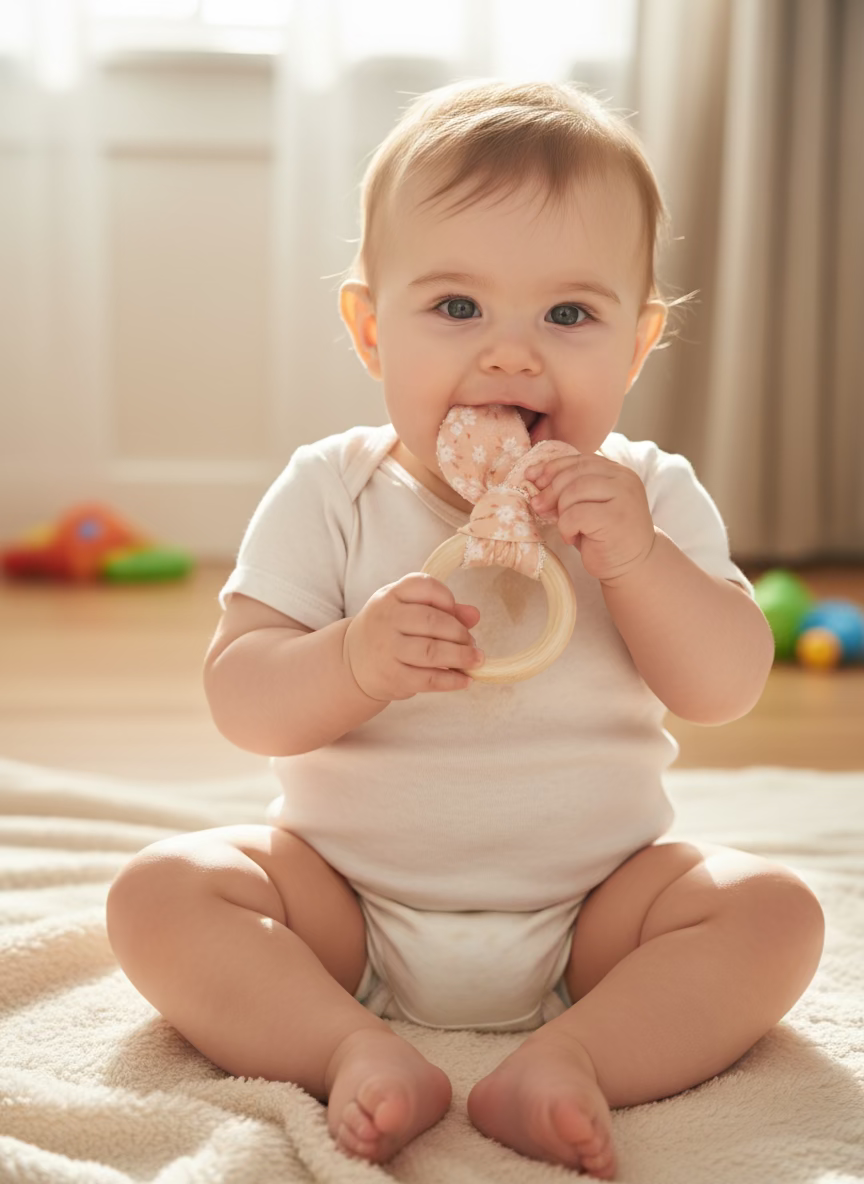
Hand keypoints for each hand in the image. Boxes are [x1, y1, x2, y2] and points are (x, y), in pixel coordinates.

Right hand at [344, 574, 482, 700]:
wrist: (351, 662)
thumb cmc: (389, 630)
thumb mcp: (407, 610)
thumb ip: (441, 609)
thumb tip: (474, 615)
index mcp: (391, 595)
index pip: (424, 586)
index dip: (447, 598)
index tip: (456, 613)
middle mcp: (386, 619)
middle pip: (433, 621)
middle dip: (460, 633)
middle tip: (471, 642)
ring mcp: (387, 649)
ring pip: (432, 651)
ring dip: (461, 656)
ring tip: (475, 659)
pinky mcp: (392, 677)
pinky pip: (428, 679)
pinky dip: (452, 680)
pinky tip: (465, 680)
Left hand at [524, 454, 655, 584]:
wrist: (633, 566)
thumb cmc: (605, 537)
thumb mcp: (587, 506)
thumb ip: (571, 488)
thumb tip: (534, 477)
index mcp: (618, 472)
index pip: (580, 460)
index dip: (552, 467)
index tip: (532, 477)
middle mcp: (624, 479)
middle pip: (575, 473)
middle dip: (550, 490)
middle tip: (538, 506)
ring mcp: (623, 496)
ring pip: (574, 491)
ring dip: (561, 511)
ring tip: (565, 527)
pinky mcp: (616, 517)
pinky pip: (575, 514)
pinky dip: (566, 527)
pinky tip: (572, 537)